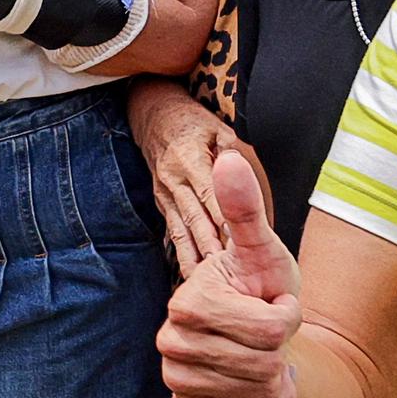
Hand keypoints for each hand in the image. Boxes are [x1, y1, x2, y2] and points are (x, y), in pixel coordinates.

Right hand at [126, 79, 242, 269]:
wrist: (154, 116)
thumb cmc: (191, 122)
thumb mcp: (216, 127)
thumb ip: (230, 150)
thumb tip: (242, 171)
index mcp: (190, 159)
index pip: (210, 194)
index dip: (224, 218)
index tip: (237, 240)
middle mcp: (175, 180)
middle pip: (195, 217)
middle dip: (210, 245)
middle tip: (225, 271)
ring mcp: (166, 193)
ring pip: (181, 229)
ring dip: (194, 256)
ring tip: (205, 281)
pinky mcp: (162, 202)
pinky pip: (172, 231)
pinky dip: (181, 252)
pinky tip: (190, 272)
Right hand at [158, 150, 304, 397]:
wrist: (254, 334)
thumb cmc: (259, 285)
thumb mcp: (261, 248)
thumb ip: (245, 208)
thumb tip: (230, 158)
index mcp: (187, 303)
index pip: (267, 330)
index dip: (285, 316)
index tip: (271, 302)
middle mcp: (172, 343)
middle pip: (263, 363)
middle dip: (280, 347)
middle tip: (267, 331)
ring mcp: (178, 380)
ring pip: (259, 392)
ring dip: (276, 376)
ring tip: (263, 354)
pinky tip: (257, 383)